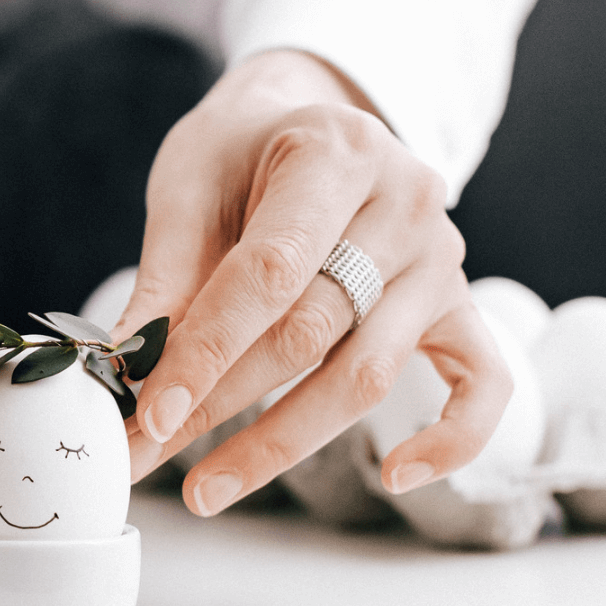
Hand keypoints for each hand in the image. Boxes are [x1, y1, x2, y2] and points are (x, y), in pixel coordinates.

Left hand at [114, 50, 511, 514]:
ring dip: (280, 442)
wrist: (302, 119)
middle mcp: (404, 201)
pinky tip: (395, 477)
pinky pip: (483, 385)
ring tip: (203, 485)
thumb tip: (121, 372)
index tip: (150, 413)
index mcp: (334, 152)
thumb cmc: (238, 153)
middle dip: (220, 403)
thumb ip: (162, 281)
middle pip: (311, 331)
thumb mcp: (186, 189)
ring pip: (367, 373)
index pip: (268, 274)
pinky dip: (450, 440)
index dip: (205, 351)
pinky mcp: (460, 304)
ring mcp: (442, 257)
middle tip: (147, 452)